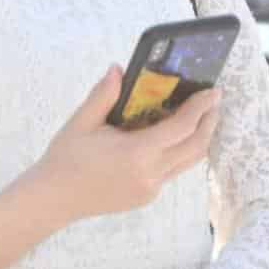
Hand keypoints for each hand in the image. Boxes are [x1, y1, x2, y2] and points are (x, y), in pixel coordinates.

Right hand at [31, 66, 221, 224]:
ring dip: (199, 138)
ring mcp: (151, 189)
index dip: (201, 107)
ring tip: (203, 117)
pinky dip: (181, 151)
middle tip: (214, 101)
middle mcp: (150, 174)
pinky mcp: (147, 196)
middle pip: (195, 147)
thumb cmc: (66, 158)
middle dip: (209, 122)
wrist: (54, 199)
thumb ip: (104, 94)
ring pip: (188, 162)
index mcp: (137, 153)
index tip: (213, 91)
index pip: (181, 127)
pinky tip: (174, 137)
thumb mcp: (81, 121)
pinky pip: (173, 171)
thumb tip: (119, 68)